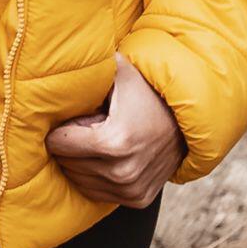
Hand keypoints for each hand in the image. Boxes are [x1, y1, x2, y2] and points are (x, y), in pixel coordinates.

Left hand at [43, 57, 185, 209]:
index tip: (77, 116)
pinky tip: (110, 157)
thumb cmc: (149, 92)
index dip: (62, 127)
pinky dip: (96, 175)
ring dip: (82, 160)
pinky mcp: (137, 199)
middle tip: (92, 126)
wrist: (189, 119)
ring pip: (78, 179)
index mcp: (114, 143)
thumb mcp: (121, 72)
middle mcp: (122, 172)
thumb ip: (90, 62)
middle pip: (66, 162)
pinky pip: (96, 192)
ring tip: (102, 140)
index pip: (57, 143)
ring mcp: (131, 190)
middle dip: (71, 143)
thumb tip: (61, 47)